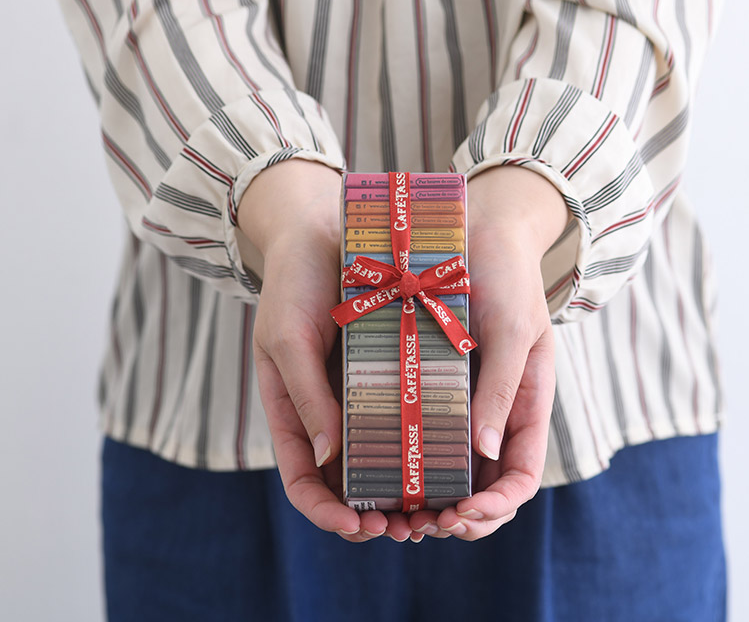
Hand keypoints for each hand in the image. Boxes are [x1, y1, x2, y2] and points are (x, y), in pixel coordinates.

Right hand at [238, 160, 413, 541]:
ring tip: (436, 505)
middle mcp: (327, 410)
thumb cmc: (293, 285)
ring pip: (380, 456)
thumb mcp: (288, 338)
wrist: (321, 233)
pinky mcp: (389, 370)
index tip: (357, 526)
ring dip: (404, 486)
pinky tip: (448, 453)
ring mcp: (359, 393)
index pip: (302, 480)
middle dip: (374, 512)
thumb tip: (328, 459)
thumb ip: (305, 396)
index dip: (325, 511)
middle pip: (346, 480)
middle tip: (410, 528)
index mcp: (292, 411)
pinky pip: (405, 415)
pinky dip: (421, 442)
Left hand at [407, 166, 567, 540]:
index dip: (497, 508)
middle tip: (419, 525)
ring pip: (448, 468)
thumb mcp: (514, 328)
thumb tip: (488, 455)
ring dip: (426, 496)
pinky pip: (420, 430)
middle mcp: (493, 411)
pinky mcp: (431, 382)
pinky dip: (405, 458)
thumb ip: (503, 388)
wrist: (478, 231)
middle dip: (458, 516)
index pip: (521, 477)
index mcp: (525, 404)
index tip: (461, 515)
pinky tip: (376, 466)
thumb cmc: (507, 276)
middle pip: (483, 486)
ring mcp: (462, 399)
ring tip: (393, 513)